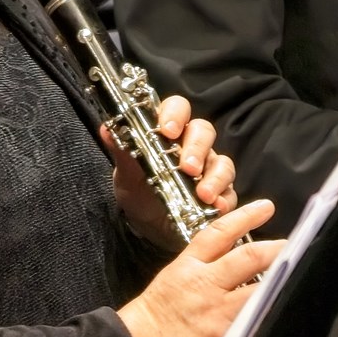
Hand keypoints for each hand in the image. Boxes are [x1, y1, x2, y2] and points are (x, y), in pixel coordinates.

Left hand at [104, 94, 237, 249]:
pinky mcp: (222, 191)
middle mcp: (192, 145)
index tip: (168, 130)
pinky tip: (215, 207)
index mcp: (169, 132)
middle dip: (197, 148)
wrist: (149, 228)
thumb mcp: (127, 176)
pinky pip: (229, 190)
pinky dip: (224, 198)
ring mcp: (210, 167)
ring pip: (221, 161)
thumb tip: (108, 129)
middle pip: (204, 131)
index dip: (175, 114)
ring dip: (214, 177)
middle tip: (187, 167)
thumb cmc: (139, 194)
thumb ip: (123, 152)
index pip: (178, 108)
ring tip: (203, 195)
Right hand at [117, 200, 282, 336]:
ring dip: (282, 280)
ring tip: (296, 274)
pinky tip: (284, 312)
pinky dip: (271, 314)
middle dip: (276, 248)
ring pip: (260, 289)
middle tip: (292, 245)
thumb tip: (234, 260)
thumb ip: (203, 267)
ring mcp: (218, 313)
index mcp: (189, 267)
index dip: (246, 216)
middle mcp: (206, 285)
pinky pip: (255, 323)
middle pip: (249, 257)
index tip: (265, 208)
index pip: (220, 233)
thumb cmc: (153, 318)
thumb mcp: (172, 279)